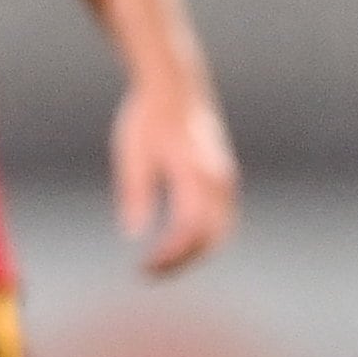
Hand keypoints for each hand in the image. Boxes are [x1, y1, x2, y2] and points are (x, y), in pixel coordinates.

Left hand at [113, 74, 238, 274]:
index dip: (170, 256)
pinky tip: (177, 244)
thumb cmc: (148, 116)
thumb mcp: (132, 153)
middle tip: (150, 273)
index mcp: (194, 173)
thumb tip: (133, 234)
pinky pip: (222, 219)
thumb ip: (134, 193)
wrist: (175, 84)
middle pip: (210, 238)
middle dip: (183, 261)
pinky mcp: (224, 177)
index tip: (144, 267)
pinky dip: (204, 238)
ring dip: (195, 253)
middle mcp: (217, 179)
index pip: (189, 230)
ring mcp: (225, 178)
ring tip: (162, 263)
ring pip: (221, 231)